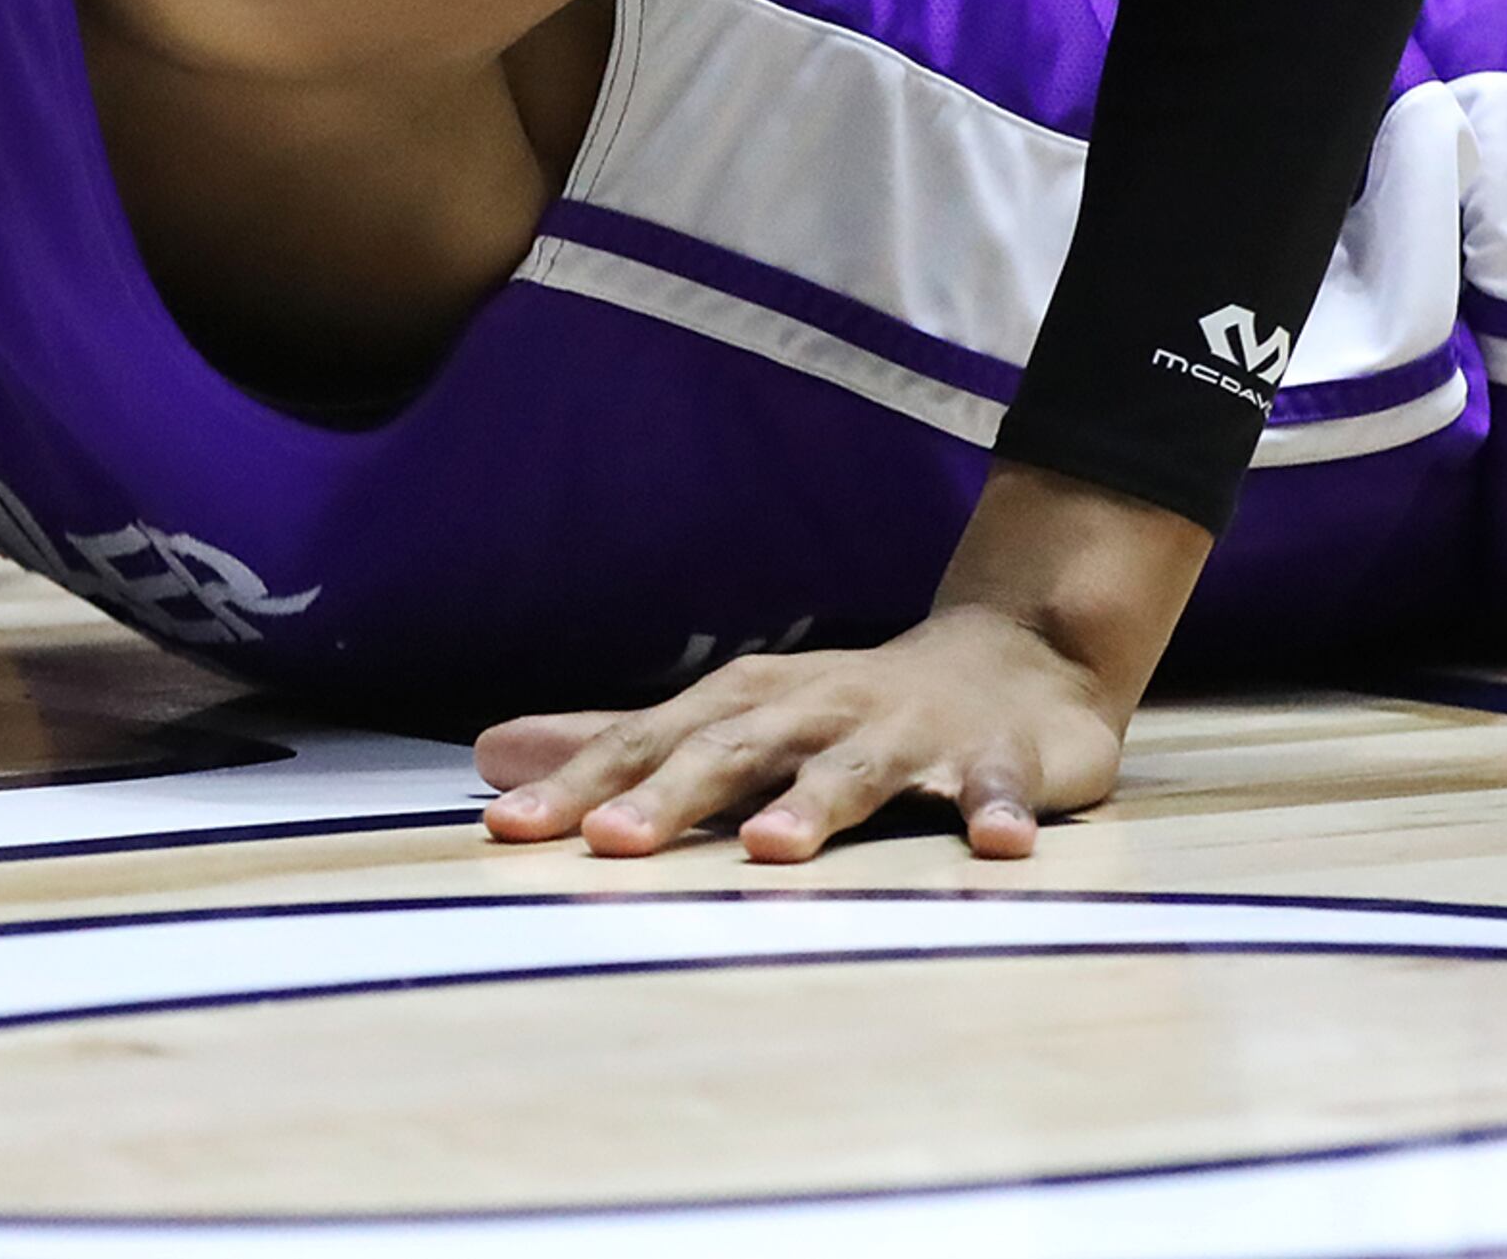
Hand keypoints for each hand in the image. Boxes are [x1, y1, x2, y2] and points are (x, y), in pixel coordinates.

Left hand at [472, 461, 1211, 862]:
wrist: (1014, 657)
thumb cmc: (847, 707)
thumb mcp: (732, 717)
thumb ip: (620, 744)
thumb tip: (493, 756)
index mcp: (750, 703)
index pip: (650, 743)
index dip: (580, 785)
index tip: (509, 829)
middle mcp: (819, 710)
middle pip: (737, 750)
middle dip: (674, 794)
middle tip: (611, 844)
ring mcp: (910, 734)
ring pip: (857, 770)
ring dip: (816, 805)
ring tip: (772, 849)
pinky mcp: (997, 759)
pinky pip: (996, 786)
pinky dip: (996, 810)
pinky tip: (998, 845)